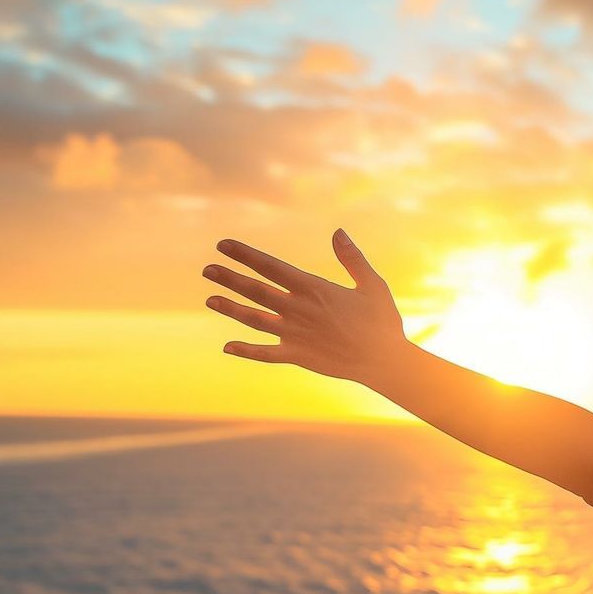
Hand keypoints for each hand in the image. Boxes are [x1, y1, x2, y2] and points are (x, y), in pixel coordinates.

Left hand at [203, 229, 407, 383]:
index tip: (223, 245)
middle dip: (229, 278)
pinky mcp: (298, 356)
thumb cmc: (382, 321)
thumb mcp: (372, 284)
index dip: (245, 255)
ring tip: (210, 300)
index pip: (271, 267)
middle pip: (256, 291)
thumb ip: (352, 259)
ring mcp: (296, 335)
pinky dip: (246, 351)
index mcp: (315, 289)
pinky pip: (266, 354)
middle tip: (207, 270)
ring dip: (231, 309)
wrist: (385, 361)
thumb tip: (338, 231)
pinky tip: (227, 347)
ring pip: (255, 319)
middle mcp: (299, 310)